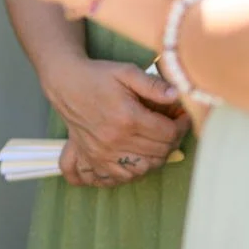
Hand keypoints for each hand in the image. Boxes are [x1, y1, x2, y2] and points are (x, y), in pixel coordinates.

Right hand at [45, 59, 188, 187]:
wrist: (65, 83)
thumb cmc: (97, 76)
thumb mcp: (126, 72)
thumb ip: (153, 84)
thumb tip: (177, 95)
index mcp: (128, 118)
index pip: (168, 133)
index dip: (182, 125)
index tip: (183, 117)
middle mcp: (116, 140)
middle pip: (160, 151)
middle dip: (173, 139)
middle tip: (172, 126)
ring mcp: (103, 152)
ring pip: (145, 167)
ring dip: (157, 156)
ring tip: (157, 141)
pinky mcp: (93, 158)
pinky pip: (123, 176)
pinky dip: (136, 170)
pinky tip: (139, 155)